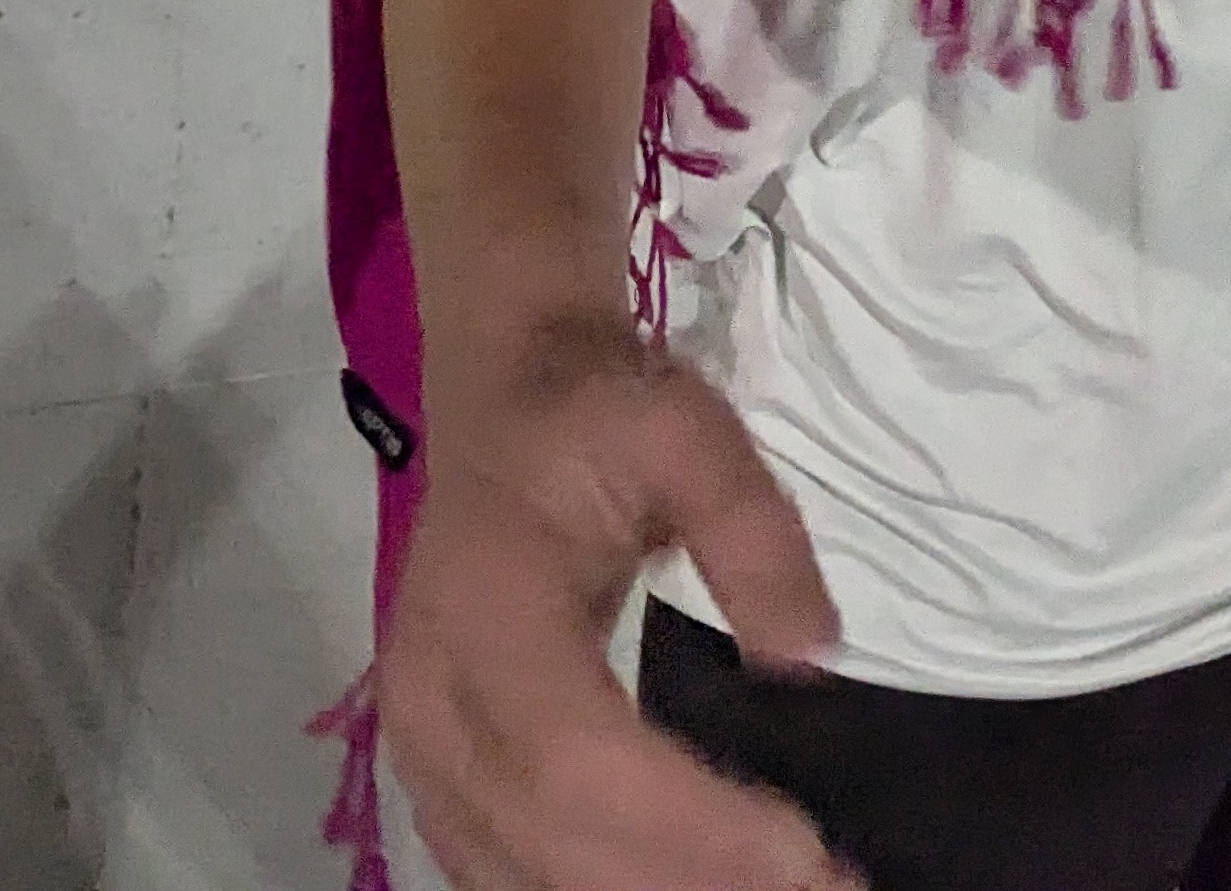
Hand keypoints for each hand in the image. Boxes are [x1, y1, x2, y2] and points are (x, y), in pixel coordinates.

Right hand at [380, 315, 860, 889]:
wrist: (508, 390)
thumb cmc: (595, 408)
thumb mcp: (688, 427)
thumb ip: (752, 529)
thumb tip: (810, 652)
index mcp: (485, 605)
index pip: (575, 754)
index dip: (685, 823)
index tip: (806, 849)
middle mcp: (432, 695)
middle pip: (550, 839)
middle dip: (691, 883)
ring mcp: (420, 744)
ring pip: (523, 874)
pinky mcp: (437, 770)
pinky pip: (502, 868)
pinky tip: (685, 888)